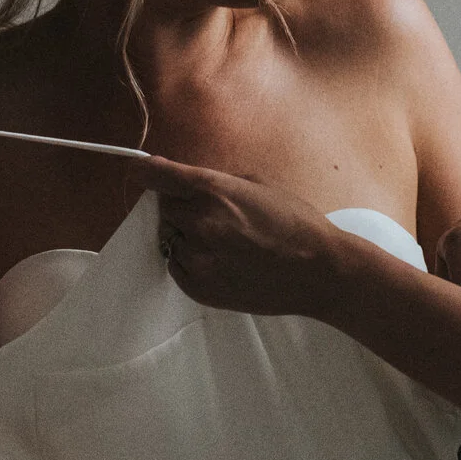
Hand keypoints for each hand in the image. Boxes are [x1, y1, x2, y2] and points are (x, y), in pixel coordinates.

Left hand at [134, 157, 356, 317]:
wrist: (317, 271)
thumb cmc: (294, 222)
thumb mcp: (256, 184)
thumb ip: (215, 181)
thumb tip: (185, 180)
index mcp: (211, 190)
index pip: (156, 176)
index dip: (147, 171)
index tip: (143, 170)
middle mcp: (197, 223)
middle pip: (164, 209)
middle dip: (180, 207)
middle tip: (210, 214)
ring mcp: (196, 259)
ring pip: (170, 240)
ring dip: (186, 236)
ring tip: (224, 241)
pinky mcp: (198, 288)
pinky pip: (178, 266)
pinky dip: (191, 260)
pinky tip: (223, 260)